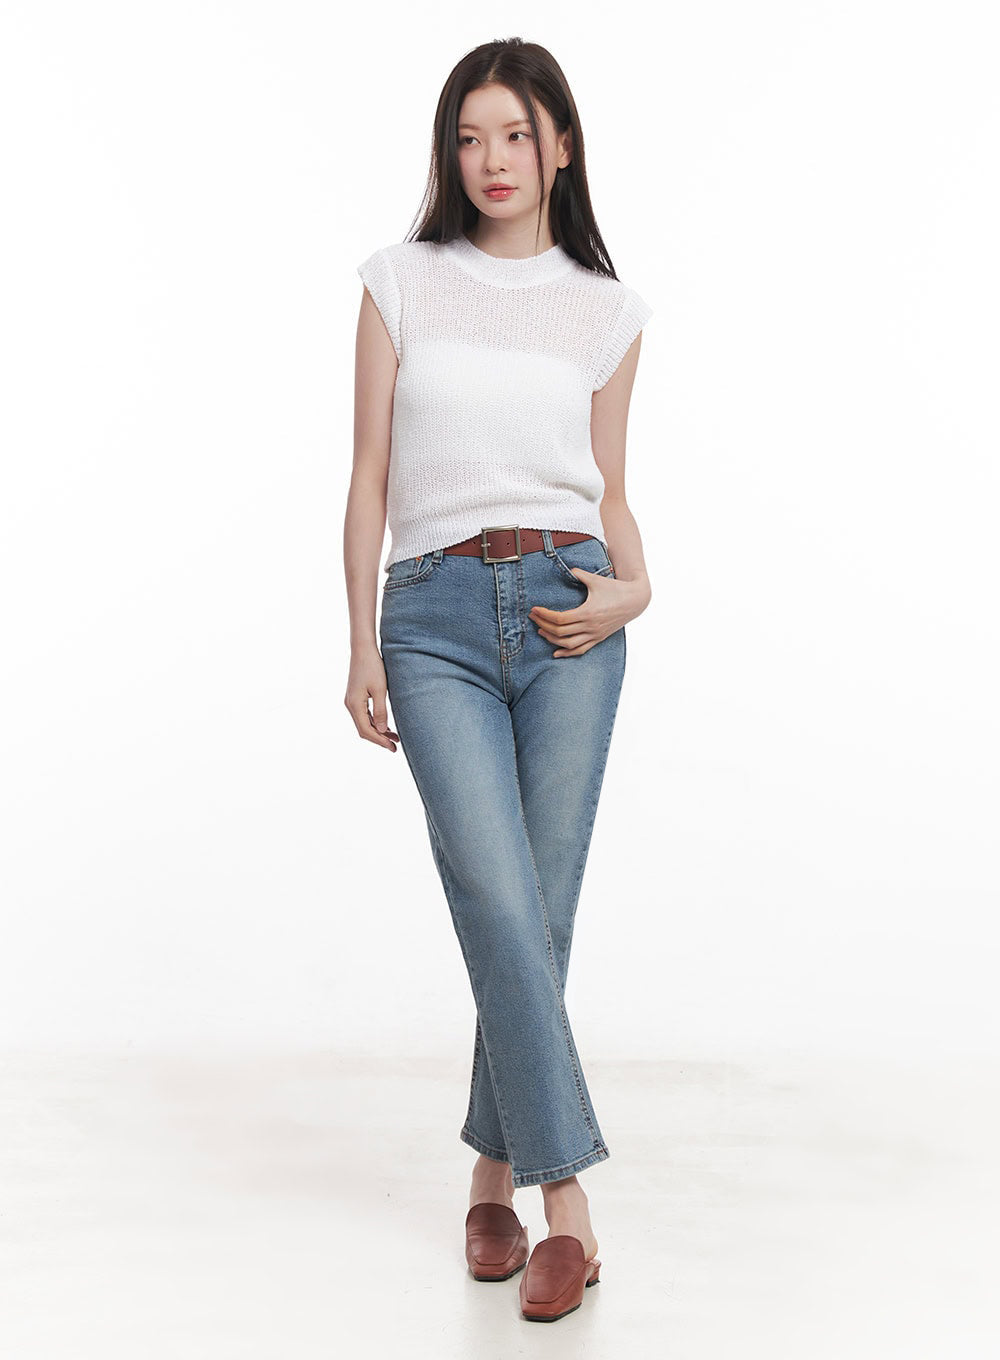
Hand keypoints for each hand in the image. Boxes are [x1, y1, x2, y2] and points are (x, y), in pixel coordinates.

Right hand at [344, 643, 399, 750]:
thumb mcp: (380, 690)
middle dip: (379, 739)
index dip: (380, 741)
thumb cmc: (373, 667)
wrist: (363, 650)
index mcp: (354, 705)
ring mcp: (352, 701)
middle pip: (364, 729)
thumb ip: (380, 711)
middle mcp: (350, 705)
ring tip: (394, 738)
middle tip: (395, 746)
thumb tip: (381, 730)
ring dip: (378, 731)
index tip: (392, 747)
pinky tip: (385, 725)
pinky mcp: (356, 697)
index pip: (366, 730)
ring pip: (364, 723)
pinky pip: (364, 715)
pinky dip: (374, 722)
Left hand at [529, 568, 643, 656]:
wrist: (635, 600)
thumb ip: (579, 574)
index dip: (544, 615)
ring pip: (568, 644)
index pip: (559, 618)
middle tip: (533, 617)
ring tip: (541, 631)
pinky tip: (556, 652)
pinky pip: (580, 650)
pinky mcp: (598, 639)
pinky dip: (567, 653)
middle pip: (560, 632)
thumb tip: (568, 568)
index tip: (535, 609)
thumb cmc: (615, 588)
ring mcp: (594, 635)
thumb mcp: (596, 580)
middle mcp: (590, 626)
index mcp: (587, 612)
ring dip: (552, 639)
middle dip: (543, 625)